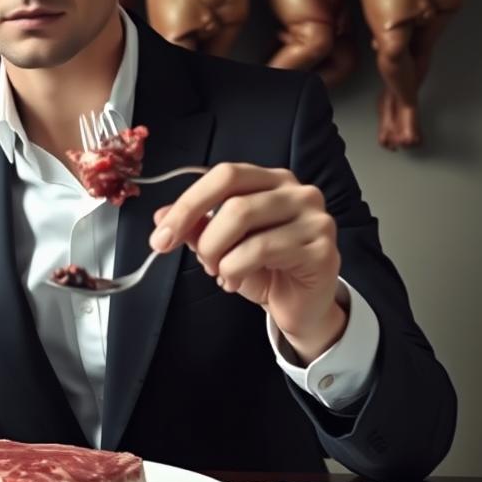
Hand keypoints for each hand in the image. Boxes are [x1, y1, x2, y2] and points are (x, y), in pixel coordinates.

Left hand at [149, 163, 345, 360]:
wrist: (300, 306)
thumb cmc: (263, 269)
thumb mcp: (222, 245)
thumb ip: (196, 227)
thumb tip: (161, 216)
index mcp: (270, 180)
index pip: (225, 175)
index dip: (188, 204)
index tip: (160, 235)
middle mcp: (297, 192)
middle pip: (233, 202)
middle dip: (204, 238)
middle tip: (201, 262)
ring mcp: (314, 218)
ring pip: (245, 222)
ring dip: (219, 256)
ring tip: (220, 272)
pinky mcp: (321, 248)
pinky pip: (262, 250)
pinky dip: (235, 270)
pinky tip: (235, 282)